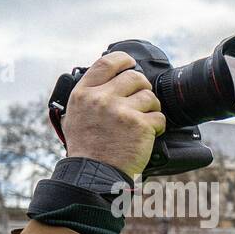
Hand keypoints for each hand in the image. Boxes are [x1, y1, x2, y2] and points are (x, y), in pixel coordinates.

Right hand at [62, 51, 165, 176]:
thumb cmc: (85, 149)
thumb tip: (104, 83)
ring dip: (152, 108)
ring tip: (144, 120)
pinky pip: (159, 117)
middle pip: (134, 77)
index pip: (106, 63)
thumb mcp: (75, 115)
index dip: (123, 59)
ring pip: (150, 97)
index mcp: (84, 93)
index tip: (130, 63)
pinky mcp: (140, 125)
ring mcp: (122, 111)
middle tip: (141, 100)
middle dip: (143, 87)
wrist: (93, 174)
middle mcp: (102, 98)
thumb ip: (89, 97)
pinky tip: (149, 134)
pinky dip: (158, 126)